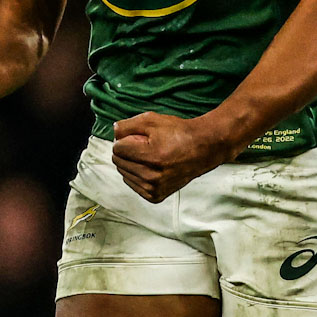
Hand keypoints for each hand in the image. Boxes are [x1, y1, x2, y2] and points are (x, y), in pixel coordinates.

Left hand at [110, 112, 237, 202]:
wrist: (203, 149)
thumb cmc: (179, 133)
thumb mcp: (152, 120)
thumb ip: (128, 125)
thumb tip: (113, 132)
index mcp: (152, 157)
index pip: (117, 149)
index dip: (124, 139)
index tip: (137, 137)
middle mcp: (152, 176)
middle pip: (118, 162)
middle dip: (126, 151)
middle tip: (144, 145)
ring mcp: (154, 188)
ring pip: (123, 173)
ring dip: (131, 163)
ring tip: (150, 156)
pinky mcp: (156, 196)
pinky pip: (132, 183)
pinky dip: (137, 174)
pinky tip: (150, 167)